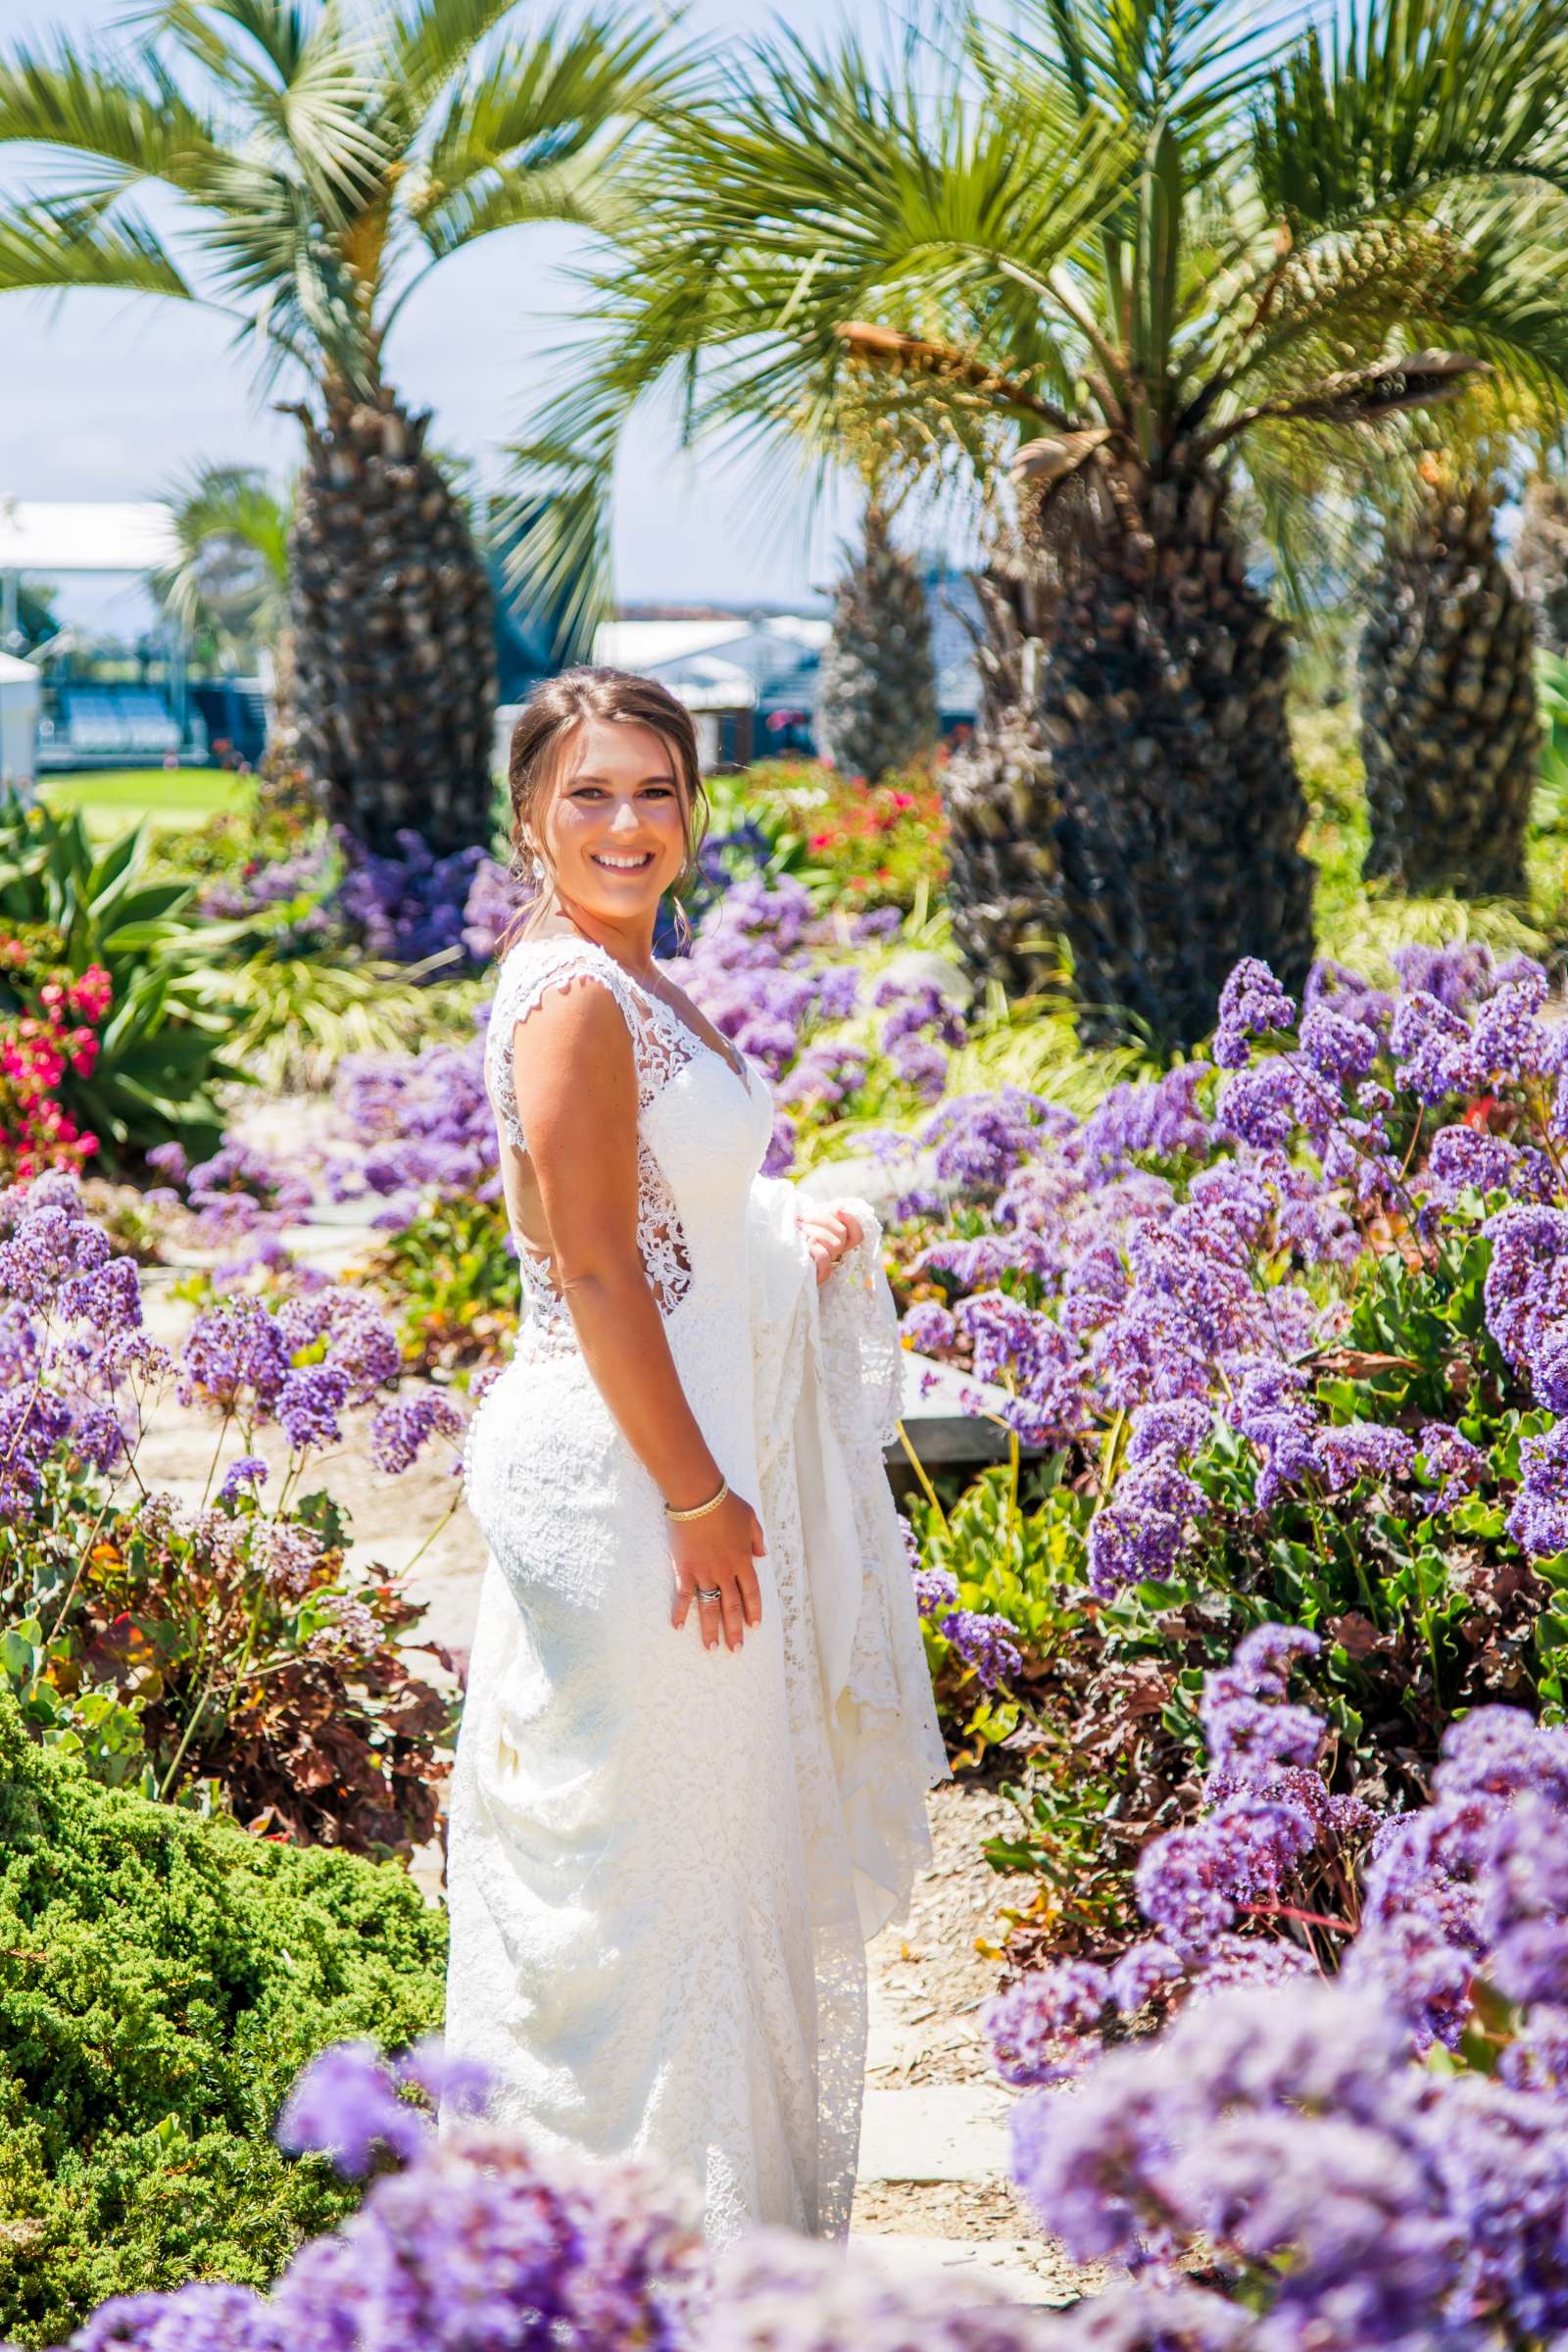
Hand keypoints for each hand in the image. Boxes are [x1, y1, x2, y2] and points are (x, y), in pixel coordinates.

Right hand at [669, 1488, 765, 1651]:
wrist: (698, 1497)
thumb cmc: (725, 1504)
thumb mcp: (751, 1519)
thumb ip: (757, 1539)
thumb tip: (763, 1555)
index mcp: (743, 1561)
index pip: (751, 1593)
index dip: (753, 1610)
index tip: (754, 1626)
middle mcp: (725, 1572)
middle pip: (732, 1606)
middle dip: (734, 1630)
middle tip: (735, 1649)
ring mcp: (704, 1573)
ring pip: (709, 1606)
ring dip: (711, 1629)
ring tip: (711, 1648)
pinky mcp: (684, 1569)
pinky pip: (683, 1595)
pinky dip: (680, 1612)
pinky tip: (678, 1627)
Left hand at [798, 1202, 863, 1285]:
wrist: (774, 1257)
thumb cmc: (790, 1237)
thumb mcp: (807, 1223)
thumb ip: (822, 1215)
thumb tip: (837, 1208)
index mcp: (835, 1241)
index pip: (857, 1235)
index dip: (851, 1221)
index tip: (837, 1209)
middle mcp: (834, 1254)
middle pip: (842, 1234)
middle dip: (822, 1220)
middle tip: (802, 1219)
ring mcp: (827, 1266)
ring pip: (835, 1245)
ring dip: (816, 1231)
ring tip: (799, 1228)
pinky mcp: (817, 1277)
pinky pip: (826, 1263)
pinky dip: (818, 1250)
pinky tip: (806, 1244)